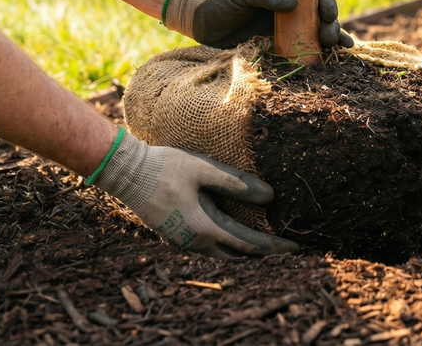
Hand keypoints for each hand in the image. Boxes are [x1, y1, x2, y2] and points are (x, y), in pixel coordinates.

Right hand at [90, 129, 297, 257]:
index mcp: (203, 228)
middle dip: (261, 253)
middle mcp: (193, 242)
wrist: (126, 173)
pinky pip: (206, 247)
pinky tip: (231, 234)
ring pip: (219, 254)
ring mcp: (181, 241)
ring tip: (262, 242)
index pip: (248, 244)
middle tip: (283, 247)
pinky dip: (224, 245)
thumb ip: (236, 183)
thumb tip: (270, 196)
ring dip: (242, 250)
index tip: (295, 246)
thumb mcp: (203, 169)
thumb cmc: (165, 166)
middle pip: (235, 255)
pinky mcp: (173, 235)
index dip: (273, 246)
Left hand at [162, 0, 352, 48]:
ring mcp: (283, 29)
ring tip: (341, 51)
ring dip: (330, 43)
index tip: (328, 14)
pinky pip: (298, 53)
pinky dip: (313, 58)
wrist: (196, 18)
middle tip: (331, 38)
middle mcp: (289, 9)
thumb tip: (294, 4)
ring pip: (314, 35)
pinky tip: (328, 65)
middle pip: (319, 16)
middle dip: (331, 26)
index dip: (326, 2)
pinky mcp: (274, 48)